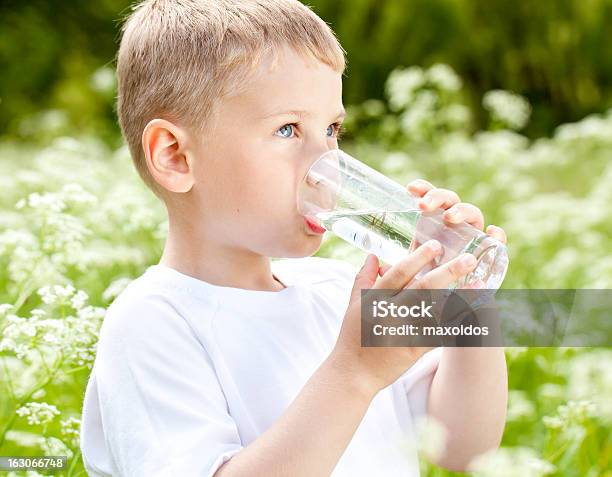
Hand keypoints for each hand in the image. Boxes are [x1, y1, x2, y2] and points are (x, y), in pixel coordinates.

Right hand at [331, 238, 480, 393]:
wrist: (354, 373)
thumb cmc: (353, 337)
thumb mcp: (353, 305)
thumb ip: (363, 279)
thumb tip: (373, 256)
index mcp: (375, 299)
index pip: (399, 273)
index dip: (417, 258)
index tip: (436, 244)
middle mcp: (391, 313)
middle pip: (422, 288)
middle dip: (447, 272)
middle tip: (469, 259)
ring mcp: (404, 332)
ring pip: (437, 311)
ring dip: (460, 296)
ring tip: (480, 284)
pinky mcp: (415, 350)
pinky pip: (440, 334)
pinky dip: (456, 323)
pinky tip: (473, 312)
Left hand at [376, 179, 507, 278]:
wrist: (444, 306)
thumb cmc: (422, 286)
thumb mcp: (405, 275)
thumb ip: (392, 267)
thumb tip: (372, 260)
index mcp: (433, 224)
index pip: (430, 198)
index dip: (423, 189)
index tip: (409, 188)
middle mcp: (454, 226)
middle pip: (451, 202)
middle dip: (438, 198)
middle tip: (423, 206)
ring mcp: (472, 237)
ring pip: (473, 215)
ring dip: (462, 211)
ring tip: (449, 217)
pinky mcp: (488, 254)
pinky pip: (497, 242)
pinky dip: (498, 236)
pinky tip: (492, 232)